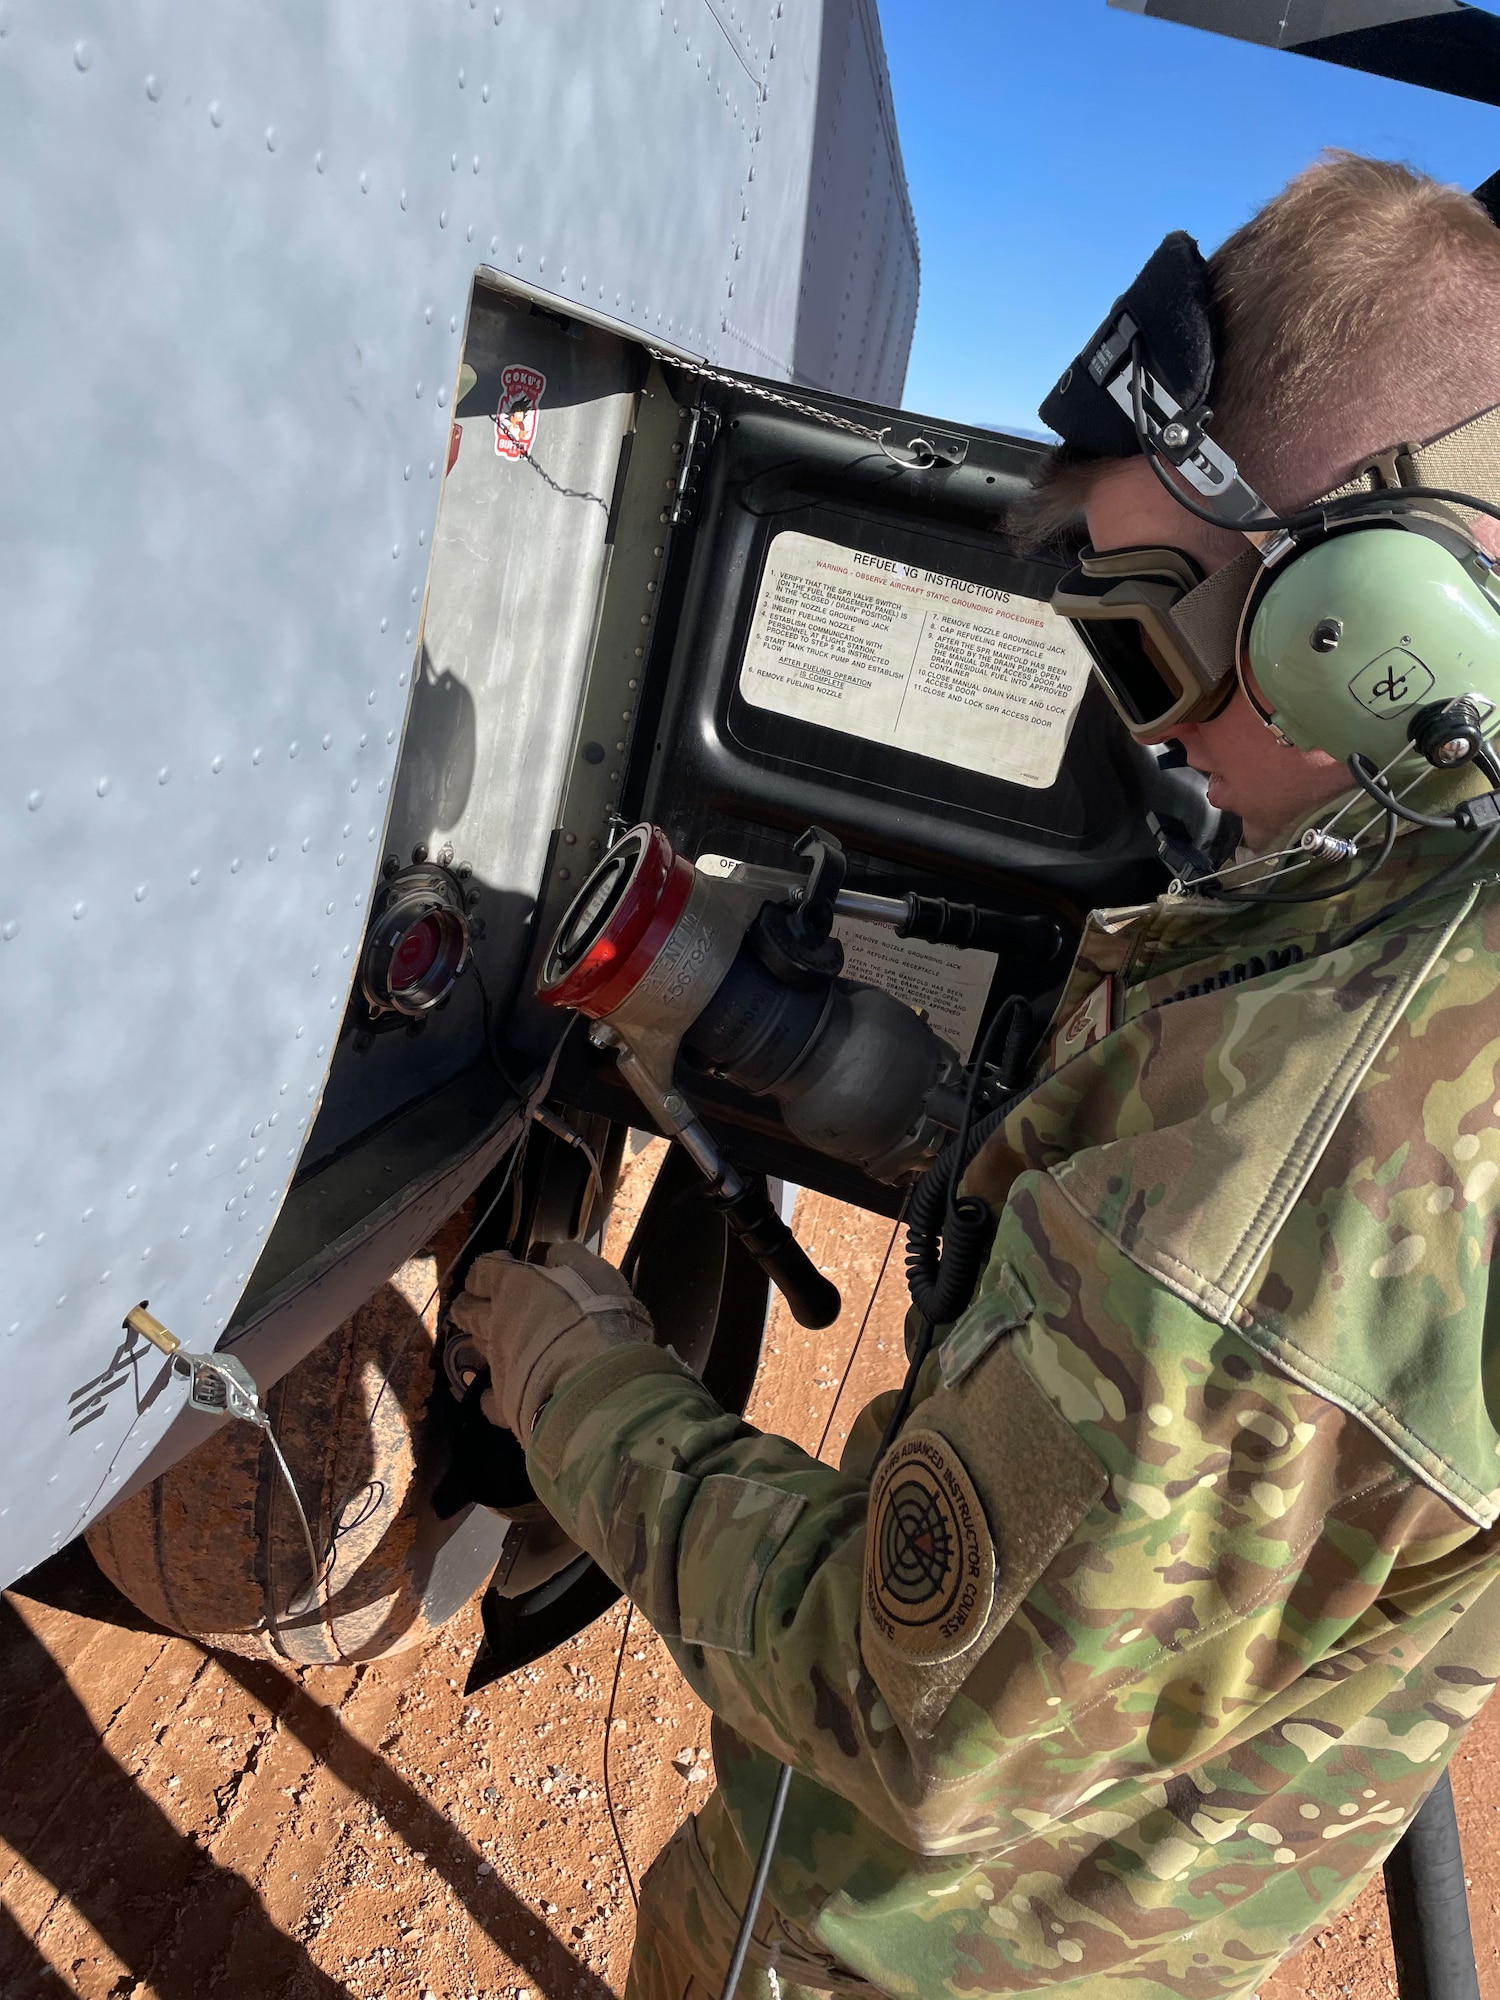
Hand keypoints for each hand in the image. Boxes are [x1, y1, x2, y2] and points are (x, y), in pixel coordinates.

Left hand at [447, 1242, 653, 1439]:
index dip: (488, 1268)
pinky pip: (490, 1399)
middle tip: (476, 1303)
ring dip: (482, 1342)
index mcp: (512, 1286)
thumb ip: (569, 1258)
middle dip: (467, 1304)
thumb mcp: (592, 1271)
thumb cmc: (595, 1315)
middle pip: (466, 1311)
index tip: (501, 1265)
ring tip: (494, 1341)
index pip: (483, 1271)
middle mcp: (496, 1323)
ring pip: (476, 1348)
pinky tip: (499, 1396)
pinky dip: (493, 1395)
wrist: (592, 1379)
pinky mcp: (505, 1401)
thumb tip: (552, 1254)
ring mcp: (498, 1363)